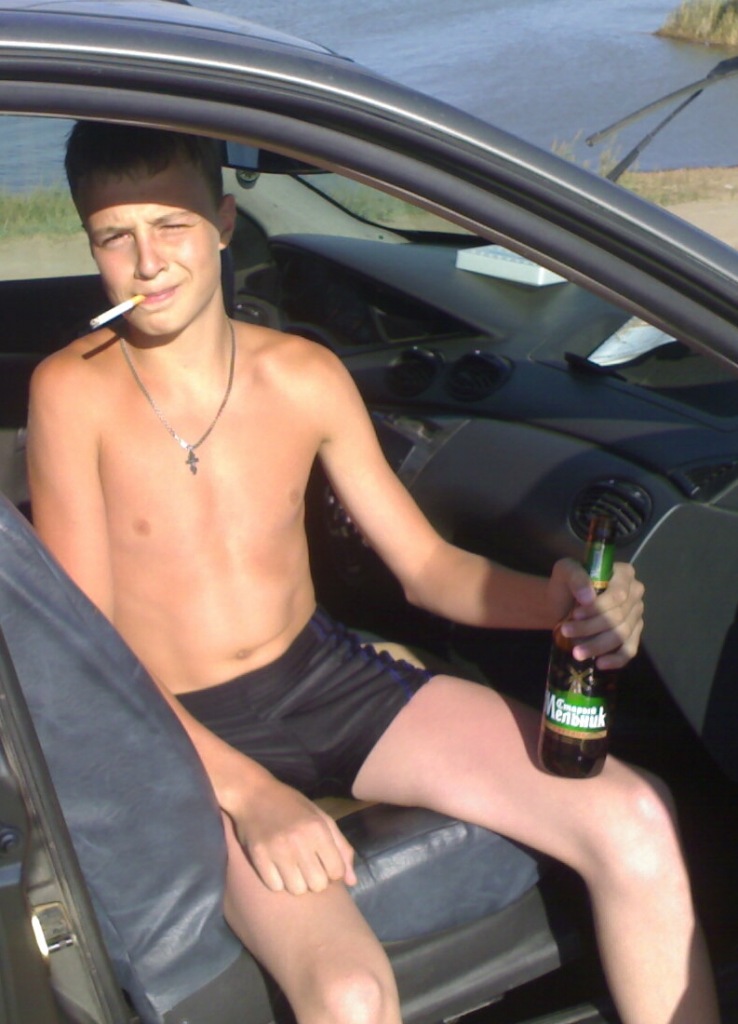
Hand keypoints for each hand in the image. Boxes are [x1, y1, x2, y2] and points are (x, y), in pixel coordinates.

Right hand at [225, 774, 356, 895]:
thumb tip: (352, 881)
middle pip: (318, 885)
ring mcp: (277, 849)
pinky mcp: (258, 856)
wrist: (253, 794)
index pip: (336, 872)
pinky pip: (275, 887)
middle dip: (315, 880)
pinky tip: (276, 867)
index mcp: (318, 829)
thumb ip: (341, 848)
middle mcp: (299, 840)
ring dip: (296, 883)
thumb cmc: (292, 805)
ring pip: (296, 890)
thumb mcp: (321, 818)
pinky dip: (277, 881)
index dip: (332, 871)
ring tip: (292, 868)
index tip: (323, 863)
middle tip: (307, 867)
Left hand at [548, 557, 644, 669]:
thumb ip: (575, 577)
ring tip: (576, 651)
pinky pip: (630, 650)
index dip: (598, 608)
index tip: (575, 614)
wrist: (561, 603)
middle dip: (591, 627)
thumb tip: (589, 598)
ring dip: (598, 645)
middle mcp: (635, 593)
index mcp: (624, 574)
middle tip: (567, 632)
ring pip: (622, 635)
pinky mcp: (633, 634)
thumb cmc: (565, 585)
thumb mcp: (564, 572)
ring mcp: (636, 615)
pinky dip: (616, 659)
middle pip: (619, 617)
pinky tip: (599, 663)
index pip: (618, 594)